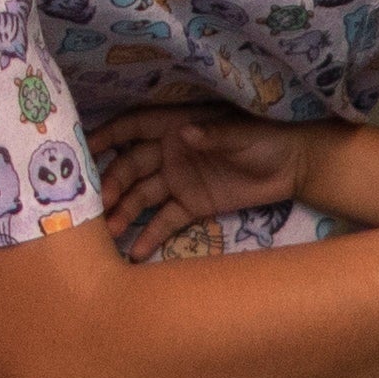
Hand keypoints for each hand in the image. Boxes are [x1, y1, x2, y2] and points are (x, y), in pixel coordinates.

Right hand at [92, 103, 333, 262]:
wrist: (294, 166)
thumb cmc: (266, 138)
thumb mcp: (241, 134)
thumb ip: (213, 135)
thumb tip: (183, 134)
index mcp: (177, 126)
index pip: (134, 128)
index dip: (109, 135)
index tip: (84, 148)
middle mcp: (170, 153)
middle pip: (132, 167)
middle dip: (113, 184)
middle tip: (98, 205)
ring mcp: (180, 180)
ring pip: (144, 195)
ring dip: (125, 211)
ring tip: (110, 231)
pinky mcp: (194, 205)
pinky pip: (167, 220)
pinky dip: (151, 234)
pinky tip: (135, 251)